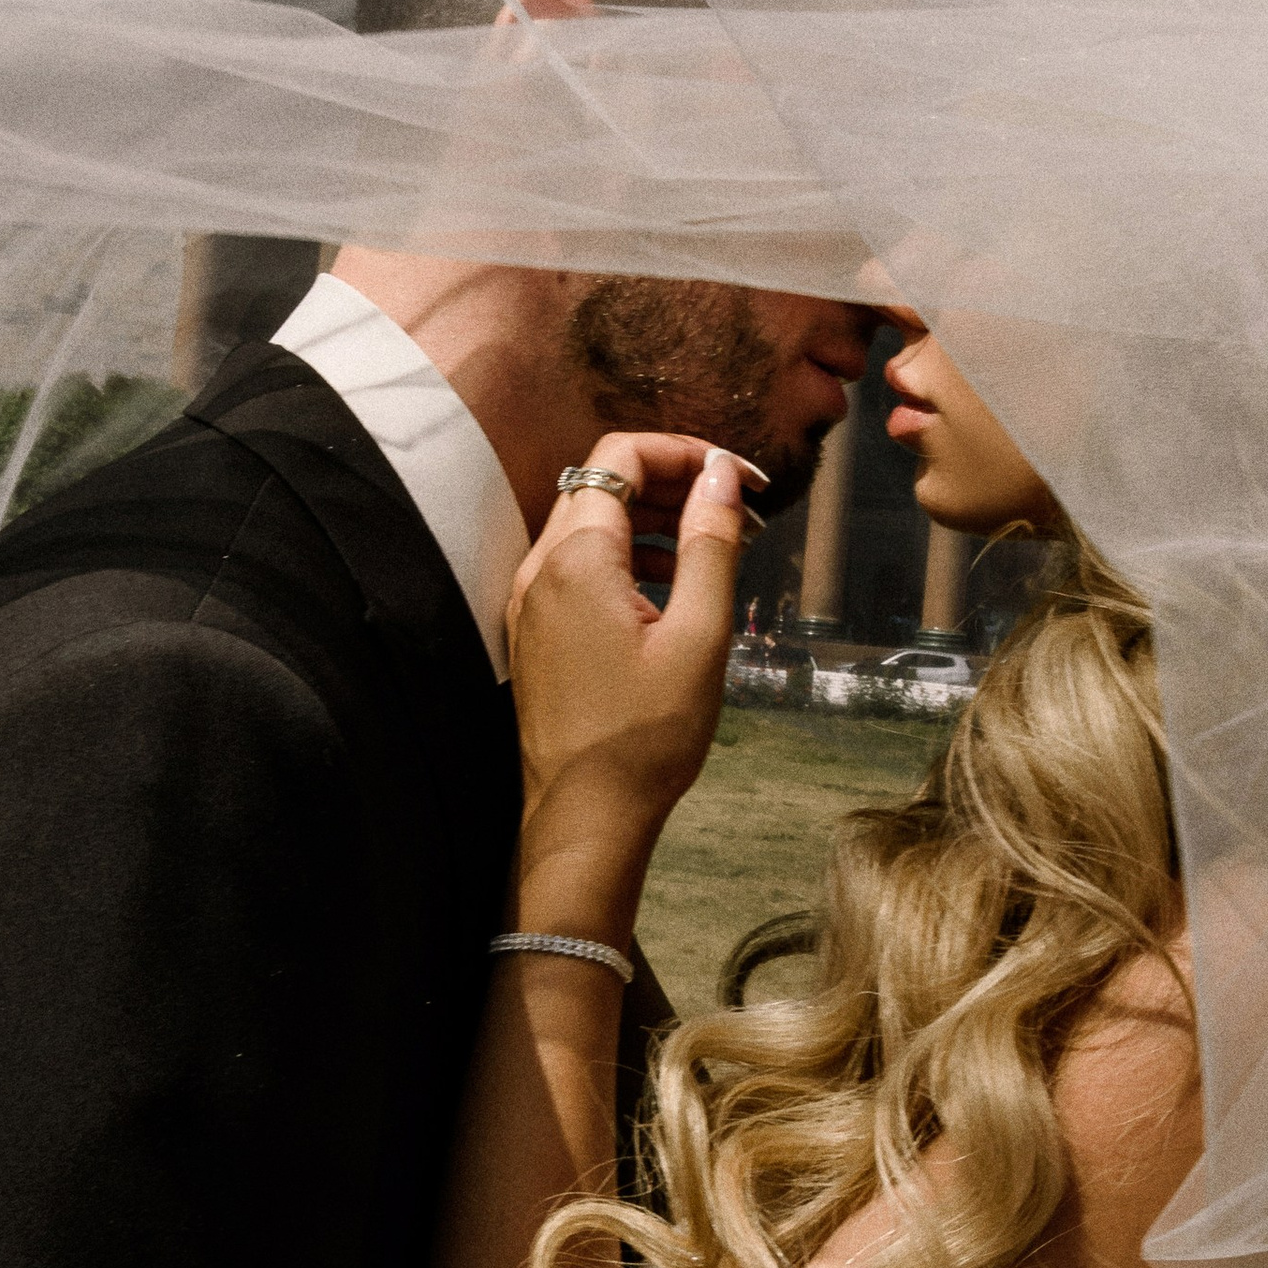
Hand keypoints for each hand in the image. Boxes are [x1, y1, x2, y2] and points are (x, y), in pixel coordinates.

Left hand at [508, 435, 748, 927]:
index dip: (683, 451)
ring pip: (590, 524)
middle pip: (602, 483)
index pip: (620, 455)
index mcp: (577, 557)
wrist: (585, 816)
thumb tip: (723, 473)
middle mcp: (540, 567)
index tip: (737, 478)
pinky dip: (625, 557)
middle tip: (736, 512)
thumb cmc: (647, 735)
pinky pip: (577, 566)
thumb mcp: (699, 633)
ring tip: (715, 548)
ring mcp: (530, 600)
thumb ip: (709, 543)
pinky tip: (671, 589)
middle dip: (673, 482)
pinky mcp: (534, 631)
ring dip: (652, 520)